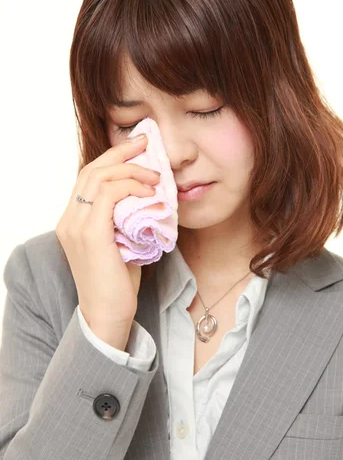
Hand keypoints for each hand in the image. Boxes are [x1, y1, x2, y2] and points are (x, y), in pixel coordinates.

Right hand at [56, 135, 160, 350]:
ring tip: (155, 177)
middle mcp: (69, 220)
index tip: (138, 147)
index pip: (89, 178)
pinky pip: (108, 195)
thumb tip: (148, 196)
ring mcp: (76, 226)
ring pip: (100, 178)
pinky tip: (149, 193)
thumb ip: (124, 219)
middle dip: (121, 153)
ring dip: (131, 171)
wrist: (107, 315)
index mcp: (73, 221)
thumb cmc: (117, 284)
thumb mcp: (120, 242)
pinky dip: (130, 187)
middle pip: (92, 171)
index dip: (113, 158)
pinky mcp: (90, 234)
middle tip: (147, 144)